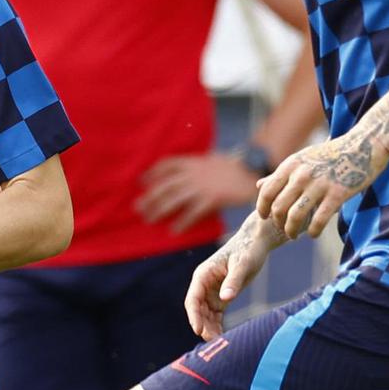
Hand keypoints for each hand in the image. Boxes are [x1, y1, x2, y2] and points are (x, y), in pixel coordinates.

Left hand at [136, 153, 257, 232]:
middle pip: (166, 185)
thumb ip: (197, 165)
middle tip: (137, 207)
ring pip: (174, 199)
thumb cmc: (233, 167)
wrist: (251, 172)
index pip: (167, 165)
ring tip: (149, 219)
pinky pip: (192, 212)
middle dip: (150, 196)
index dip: (152, 173)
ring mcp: (202, 186)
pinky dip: (182, 222)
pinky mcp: (211, 199)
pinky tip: (174, 230)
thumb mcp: (211, 159)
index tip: (141, 181)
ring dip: (159, 209)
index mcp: (193, 162)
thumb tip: (184, 171)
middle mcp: (193, 173)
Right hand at [184, 215, 283, 339]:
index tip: (198, 330)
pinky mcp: (222, 296)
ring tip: (220, 342)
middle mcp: (204, 284)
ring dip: (210, 328)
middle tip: (214, 342)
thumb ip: (233, 281)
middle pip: (198, 310)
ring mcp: (212, 292)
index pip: (193, 299)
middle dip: (203, 326)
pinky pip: (216, 315)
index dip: (194, 316)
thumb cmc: (247, 250)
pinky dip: (218, 325)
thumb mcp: (241, 265)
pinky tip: (223, 336)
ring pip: (206, 315)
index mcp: (203, 274)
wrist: (255, 243)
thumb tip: (225, 299)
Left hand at [255, 130, 386, 238]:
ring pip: (296, 216)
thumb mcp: (301, 159)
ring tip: (294, 235)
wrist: (362, 146)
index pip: (267, 192)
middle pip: (279, 207)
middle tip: (283, 228)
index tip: (265, 217)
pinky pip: (319, 220)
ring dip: (292, 230)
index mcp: (291, 165)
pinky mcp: (337, 194)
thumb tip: (258, 185)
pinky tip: (313, 234)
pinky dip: (313, 231)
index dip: (262, 208)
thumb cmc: (330, 154)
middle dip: (278, 222)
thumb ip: (280, 174)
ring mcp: (319, 184)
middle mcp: (301, 175)